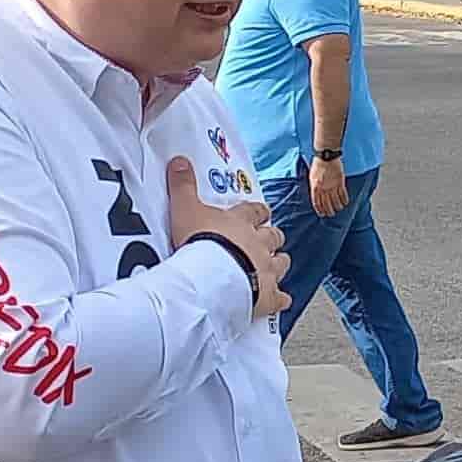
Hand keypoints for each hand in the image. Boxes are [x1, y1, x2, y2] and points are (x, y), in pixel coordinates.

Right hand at [165, 156, 288, 319]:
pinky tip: (282, 301)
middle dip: (271, 237)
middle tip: (269, 239)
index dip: (257, 211)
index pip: (253, 211)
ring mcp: (266, 269)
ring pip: (281, 263)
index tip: (260, 211)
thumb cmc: (200, 243)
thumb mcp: (185, 208)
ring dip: (279, 263)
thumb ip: (183, 186)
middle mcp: (258, 243)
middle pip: (272, 236)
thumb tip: (180, 161)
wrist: (211, 276)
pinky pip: (280, 298)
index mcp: (240, 222)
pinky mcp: (267, 295)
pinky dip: (281, 299)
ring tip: (276, 265)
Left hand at [308, 154, 351, 218]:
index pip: (317, 203)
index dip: (320, 210)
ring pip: (335, 201)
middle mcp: (323, 189)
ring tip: (338, 209)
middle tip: (331, 214)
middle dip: (329, 211)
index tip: (322, 214)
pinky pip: (343, 194)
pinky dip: (344, 200)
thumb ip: (314, 187)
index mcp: (315, 188)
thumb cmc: (318, 166)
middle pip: (326, 204)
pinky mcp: (340, 182)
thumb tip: (316, 196)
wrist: (326, 156)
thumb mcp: (312, 177)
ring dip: (337, 207)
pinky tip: (345, 203)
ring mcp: (332, 186)